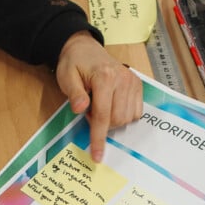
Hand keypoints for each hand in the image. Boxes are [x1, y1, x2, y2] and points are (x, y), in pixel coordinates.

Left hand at [55, 32, 142, 162]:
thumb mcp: (66, 77)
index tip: (97, 156)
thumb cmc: (74, 64)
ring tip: (100, 104)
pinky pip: (136, 113)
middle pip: (117, 120)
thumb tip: (81, 109)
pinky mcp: (138, 85)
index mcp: (105, 77)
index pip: (102, 116)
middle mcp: (123, 79)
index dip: (99, 139)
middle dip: (102, 124)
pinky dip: (124, 115)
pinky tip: (113, 104)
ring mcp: (133, 82)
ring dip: (112, 119)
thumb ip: (74, 94)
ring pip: (127, 119)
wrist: (85, 48)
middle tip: (89, 109)